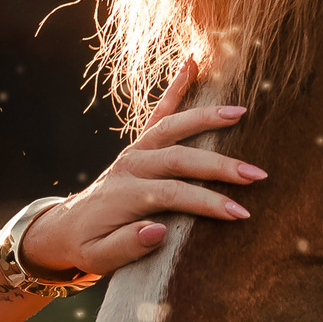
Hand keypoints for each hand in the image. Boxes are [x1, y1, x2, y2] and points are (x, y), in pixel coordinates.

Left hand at [18, 59, 261, 278]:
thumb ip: (125, 248)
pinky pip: (158, 112)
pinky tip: (192, 63)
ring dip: (206, 118)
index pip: (172, 194)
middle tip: (257, 175)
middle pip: (179, 160)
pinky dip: (175, 88)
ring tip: (240, 113)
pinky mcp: (137, 145)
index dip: (207, 203)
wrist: (64, 228)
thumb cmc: (87, 246)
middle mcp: (129, 167)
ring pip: (172, 128)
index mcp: (123, 195)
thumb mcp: (98, 258)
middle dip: (220, 167)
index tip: (240, 214)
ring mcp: (133, 152)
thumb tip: (157, 231)